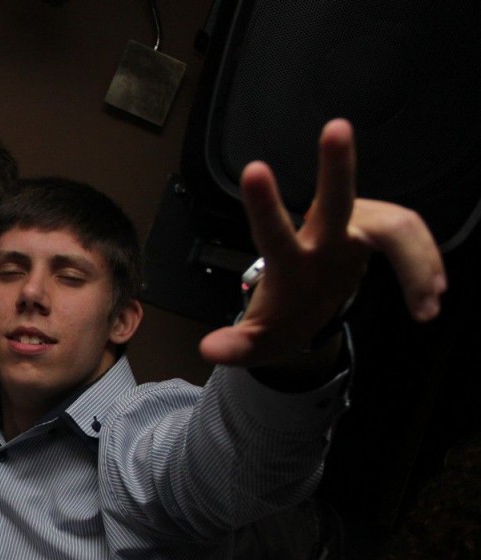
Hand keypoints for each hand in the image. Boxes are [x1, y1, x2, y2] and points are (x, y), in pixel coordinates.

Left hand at [199, 119, 445, 367]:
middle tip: (335, 127)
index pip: (273, 232)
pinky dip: (426, 264)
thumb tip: (209, 351)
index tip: (254, 168)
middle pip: (333, 199)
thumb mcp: (258, 342)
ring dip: (416, 261)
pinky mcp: (378, 234)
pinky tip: (431, 297)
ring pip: (394, 226)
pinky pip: (412, 237)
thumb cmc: (281, 320)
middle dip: (335, 165)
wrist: (307, 310)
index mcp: (288, 263)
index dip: (264, 204)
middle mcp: (322, 238)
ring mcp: (354, 232)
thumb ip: (237, 346)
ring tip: (427, 304)